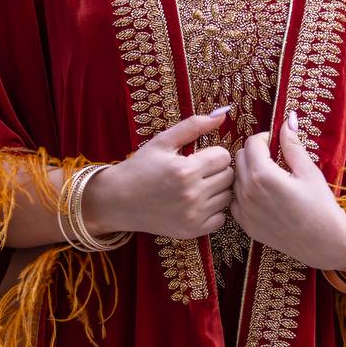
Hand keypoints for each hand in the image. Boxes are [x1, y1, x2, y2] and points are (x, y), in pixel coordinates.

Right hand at [83, 107, 234, 238]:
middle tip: (198, 171)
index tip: (199, 157)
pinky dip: (213, 211)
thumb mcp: (162, 142)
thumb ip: (193, 126)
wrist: (117, 201)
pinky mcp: (192, 231)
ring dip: (216, 190)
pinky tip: (196, 204)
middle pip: (228, 177)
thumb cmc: (140, 168)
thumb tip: (222, 115)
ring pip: (227, 197)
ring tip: (197, 186)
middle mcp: (192, 195)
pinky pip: (221, 218)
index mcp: (185, 170)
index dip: (213, 153)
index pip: (224, 157)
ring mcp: (193, 216)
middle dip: (216, 170)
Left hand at [230, 110, 345, 270]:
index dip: (265, 138)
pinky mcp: (245, 225)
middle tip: (275, 158)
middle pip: (240, 158)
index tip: (277, 143)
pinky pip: (236, 199)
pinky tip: (264, 196)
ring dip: (249, 172)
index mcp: (263, 176)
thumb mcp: (309, 171)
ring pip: (236, 178)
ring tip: (272, 177)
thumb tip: (288, 120)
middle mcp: (247, 192)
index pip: (252, 143)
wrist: (324, 243)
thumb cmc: (321, 206)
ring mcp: (244, 211)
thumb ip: (292, 145)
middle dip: (256, 153)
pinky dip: (246, 193)